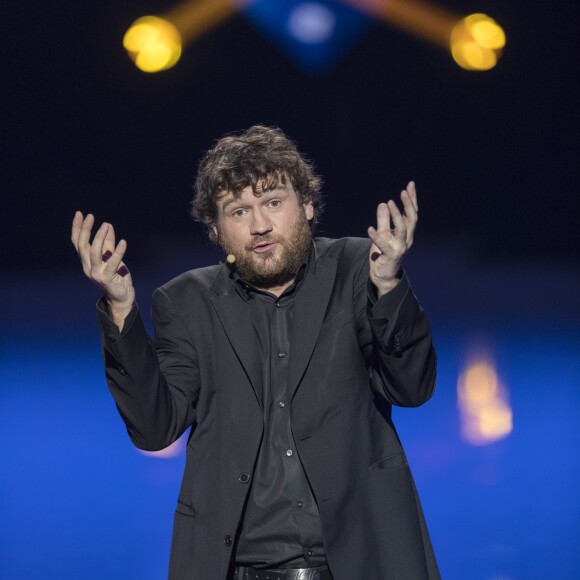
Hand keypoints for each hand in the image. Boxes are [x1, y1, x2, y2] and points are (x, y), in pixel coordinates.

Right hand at [71, 212, 134, 319]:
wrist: (122, 298)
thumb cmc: (117, 278)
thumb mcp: (112, 258)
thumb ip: (109, 244)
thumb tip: (108, 225)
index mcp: (87, 262)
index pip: (78, 243)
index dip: (78, 228)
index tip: (80, 214)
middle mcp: (88, 267)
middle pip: (82, 246)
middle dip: (85, 230)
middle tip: (90, 216)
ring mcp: (96, 274)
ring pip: (93, 252)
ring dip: (99, 237)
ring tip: (106, 225)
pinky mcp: (107, 278)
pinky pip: (112, 262)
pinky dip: (118, 251)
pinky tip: (123, 242)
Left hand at [367, 181, 418, 296]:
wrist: (383, 276)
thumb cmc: (384, 255)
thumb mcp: (383, 234)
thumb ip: (383, 220)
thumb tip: (383, 204)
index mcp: (406, 233)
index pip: (411, 213)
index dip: (412, 199)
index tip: (410, 185)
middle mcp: (406, 239)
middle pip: (411, 219)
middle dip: (409, 204)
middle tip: (403, 191)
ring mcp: (400, 248)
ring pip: (402, 229)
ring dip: (396, 215)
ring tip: (390, 202)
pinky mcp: (390, 256)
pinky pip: (384, 245)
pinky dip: (377, 237)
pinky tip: (369, 228)